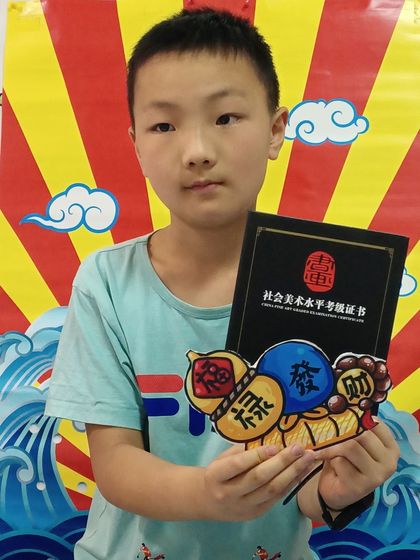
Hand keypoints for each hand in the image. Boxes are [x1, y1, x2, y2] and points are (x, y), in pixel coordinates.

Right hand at [201, 443, 316, 520]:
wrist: (208, 502)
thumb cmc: (218, 473)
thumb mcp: (222, 458)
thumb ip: (242, 451)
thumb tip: (269, 438)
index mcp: (216, 476)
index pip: (238, 465)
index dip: (257, 455)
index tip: (276, 445)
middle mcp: (230, 494)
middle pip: (259, 478)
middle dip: (282, 462)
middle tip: (299, 448)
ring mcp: (244, 506)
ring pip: (272, 490)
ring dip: (293, 473)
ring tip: (307, 459)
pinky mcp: (257, 513)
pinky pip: (277, 497)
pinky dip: (292, 483)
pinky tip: (303, 471)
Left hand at [314, 418, 398, 510]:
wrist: (337, 490)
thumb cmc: (346, 461)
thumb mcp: (353, 442)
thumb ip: (353, 428)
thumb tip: (340, 407)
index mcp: (391, 447)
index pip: (375, 423)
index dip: (355, 419)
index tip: (340, 419)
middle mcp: (389, 462)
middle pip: (362, 434)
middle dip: (341, 432)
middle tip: (325, 433)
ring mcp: (376, 476)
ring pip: (350, 446)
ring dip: (333, 446)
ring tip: (326, 449)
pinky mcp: (359, 486)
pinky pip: (339, 461)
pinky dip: (329, 459)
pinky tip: (329, 465)